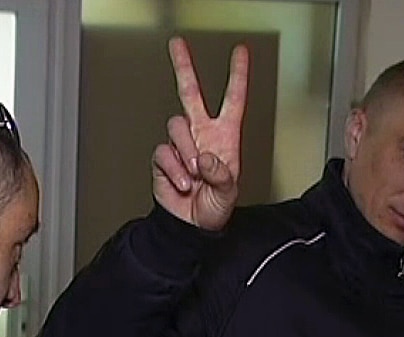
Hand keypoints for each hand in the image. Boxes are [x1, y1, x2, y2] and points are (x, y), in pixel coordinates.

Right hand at [152, 36, 248, 230]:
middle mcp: (201, 135)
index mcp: (225, 137)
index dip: (237, 76)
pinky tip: (183, 183)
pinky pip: (164, 152)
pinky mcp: (163, 158)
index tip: (240, 52)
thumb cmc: (214, 209)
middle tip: (178, 45)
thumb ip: (221, 173)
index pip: (233, 100)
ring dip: (186, 152)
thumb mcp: (228, 192)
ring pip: (176, 127)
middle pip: (190, 93)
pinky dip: (174, 170)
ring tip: (194, 175)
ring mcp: (181, 145)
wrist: (190, 225)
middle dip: (184, 67)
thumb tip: (205, 156)